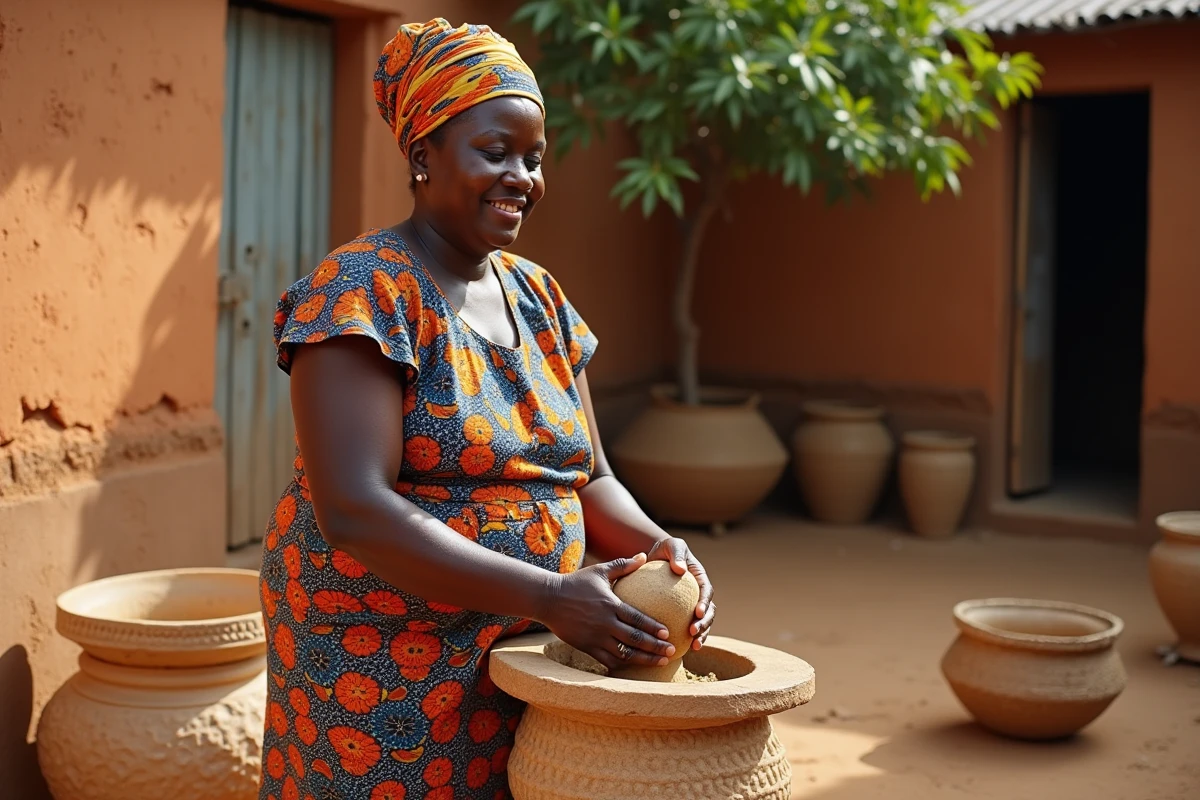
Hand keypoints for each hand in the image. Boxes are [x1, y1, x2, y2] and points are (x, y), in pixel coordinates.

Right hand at [541, 553, 676, 671]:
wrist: (548, 598)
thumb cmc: (575, 582)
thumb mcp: (600, 571)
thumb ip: (623, 565)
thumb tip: (643, 555)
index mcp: (610, 604)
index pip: (637, 618)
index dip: (654, 628)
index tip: (668, 634)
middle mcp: (605, 623)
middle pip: (635, 639)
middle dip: (656, 647)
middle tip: (672, 652)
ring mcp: (595, 637)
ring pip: (624, 653)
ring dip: (644, 659)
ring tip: (661, 663)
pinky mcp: (586, 647)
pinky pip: (607, 660)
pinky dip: (623, 666)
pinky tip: (635, 668)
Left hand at [645, 537, 714, 649]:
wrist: (656, 558)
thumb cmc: (665, 549)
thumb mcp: (671, 545)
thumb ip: (676, 554)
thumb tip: (680, 569)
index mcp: (700, 579)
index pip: (706, 592)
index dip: (705, 603)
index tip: (697, 613)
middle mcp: (699, 594)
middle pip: (708, 612)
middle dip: (705, 624)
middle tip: (694, 633)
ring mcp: (692, 605)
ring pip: (701, 623)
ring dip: (701, 635)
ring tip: (693, 646)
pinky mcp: (683, 614)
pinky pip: (685, 627)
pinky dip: (685, 638)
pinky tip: (677, 648)